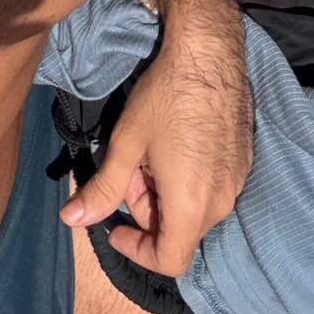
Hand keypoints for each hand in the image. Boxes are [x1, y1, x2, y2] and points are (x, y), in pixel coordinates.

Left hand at [59, 0, 252, 276]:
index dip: (136, 250)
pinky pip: (210, 188)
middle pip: (178, 232)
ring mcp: (237, 182)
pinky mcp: (243, 163)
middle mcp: (221, 202)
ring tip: (148, 150)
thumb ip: (102, 188)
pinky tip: (172, 143)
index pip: (169, 260)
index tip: (114, 225)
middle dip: (145, 209)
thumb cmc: (164, 97)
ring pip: (193, 209)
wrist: (209, 53)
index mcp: (192, 205)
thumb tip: (70, 221)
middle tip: (127, 168)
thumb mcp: (125, 143)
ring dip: (164, 193)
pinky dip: (186, 179)